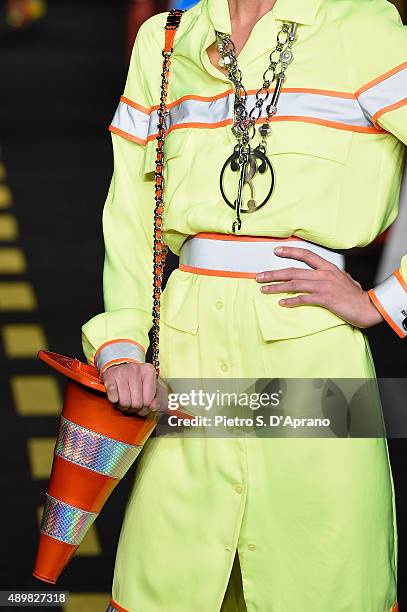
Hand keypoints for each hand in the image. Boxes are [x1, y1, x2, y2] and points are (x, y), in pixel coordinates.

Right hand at [102, 362, 162, 415]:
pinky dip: (114, 400)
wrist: (120, 366)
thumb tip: (153, 407)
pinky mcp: (110, 377)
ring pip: (124, 402)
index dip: (145, 408)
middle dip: (134, 408)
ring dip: (124, 406)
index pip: (148, 401)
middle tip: (133, 403)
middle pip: (137, 403)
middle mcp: (135, 369)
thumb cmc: (138, 380)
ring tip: (125, 400)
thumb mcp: (153, 386)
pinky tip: (117, 397)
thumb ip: (159, 399)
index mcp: (148, 371)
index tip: (143, 405)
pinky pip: (113, 396)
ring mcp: (121, 372)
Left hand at [255, 246, 383, 328]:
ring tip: (264, 290)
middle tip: (259, 277)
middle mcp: (324, 274)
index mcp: (328, 268)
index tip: (276, 251)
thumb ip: (332, 277)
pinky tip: (281, 303)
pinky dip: (291, 301)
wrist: (369, 307)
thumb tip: (326, 276)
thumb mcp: (345, 280)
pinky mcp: (325, 298)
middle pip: (293, 271)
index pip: (306, 255)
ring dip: (277, 287)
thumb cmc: (356, 296)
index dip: (290, 251)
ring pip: (295, 283)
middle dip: (274, 273)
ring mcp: (324, 286)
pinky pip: (304, 298)